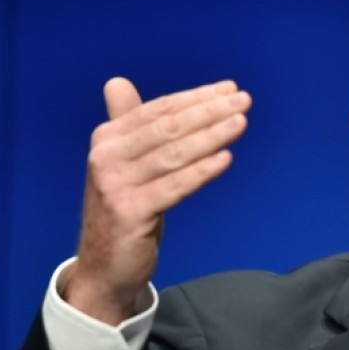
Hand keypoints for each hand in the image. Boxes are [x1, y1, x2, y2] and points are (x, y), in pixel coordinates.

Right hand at [64, 78, 250, 323]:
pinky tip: (226, 158)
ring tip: (241, 123)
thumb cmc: (125, 209)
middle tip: (243, 100)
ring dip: (211, 135)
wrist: (105, 266)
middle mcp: (106, 157)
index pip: (158, 111)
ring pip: (173, 154)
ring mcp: (116, 185)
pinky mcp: (130, 212)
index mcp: (107, 139)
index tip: (229, 89)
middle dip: (209, 111)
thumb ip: (127, 126)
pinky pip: (174, 186)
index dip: (195, 98)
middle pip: (167, 128)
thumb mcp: (124, 163)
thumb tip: (118, 83)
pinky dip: (202, 171)